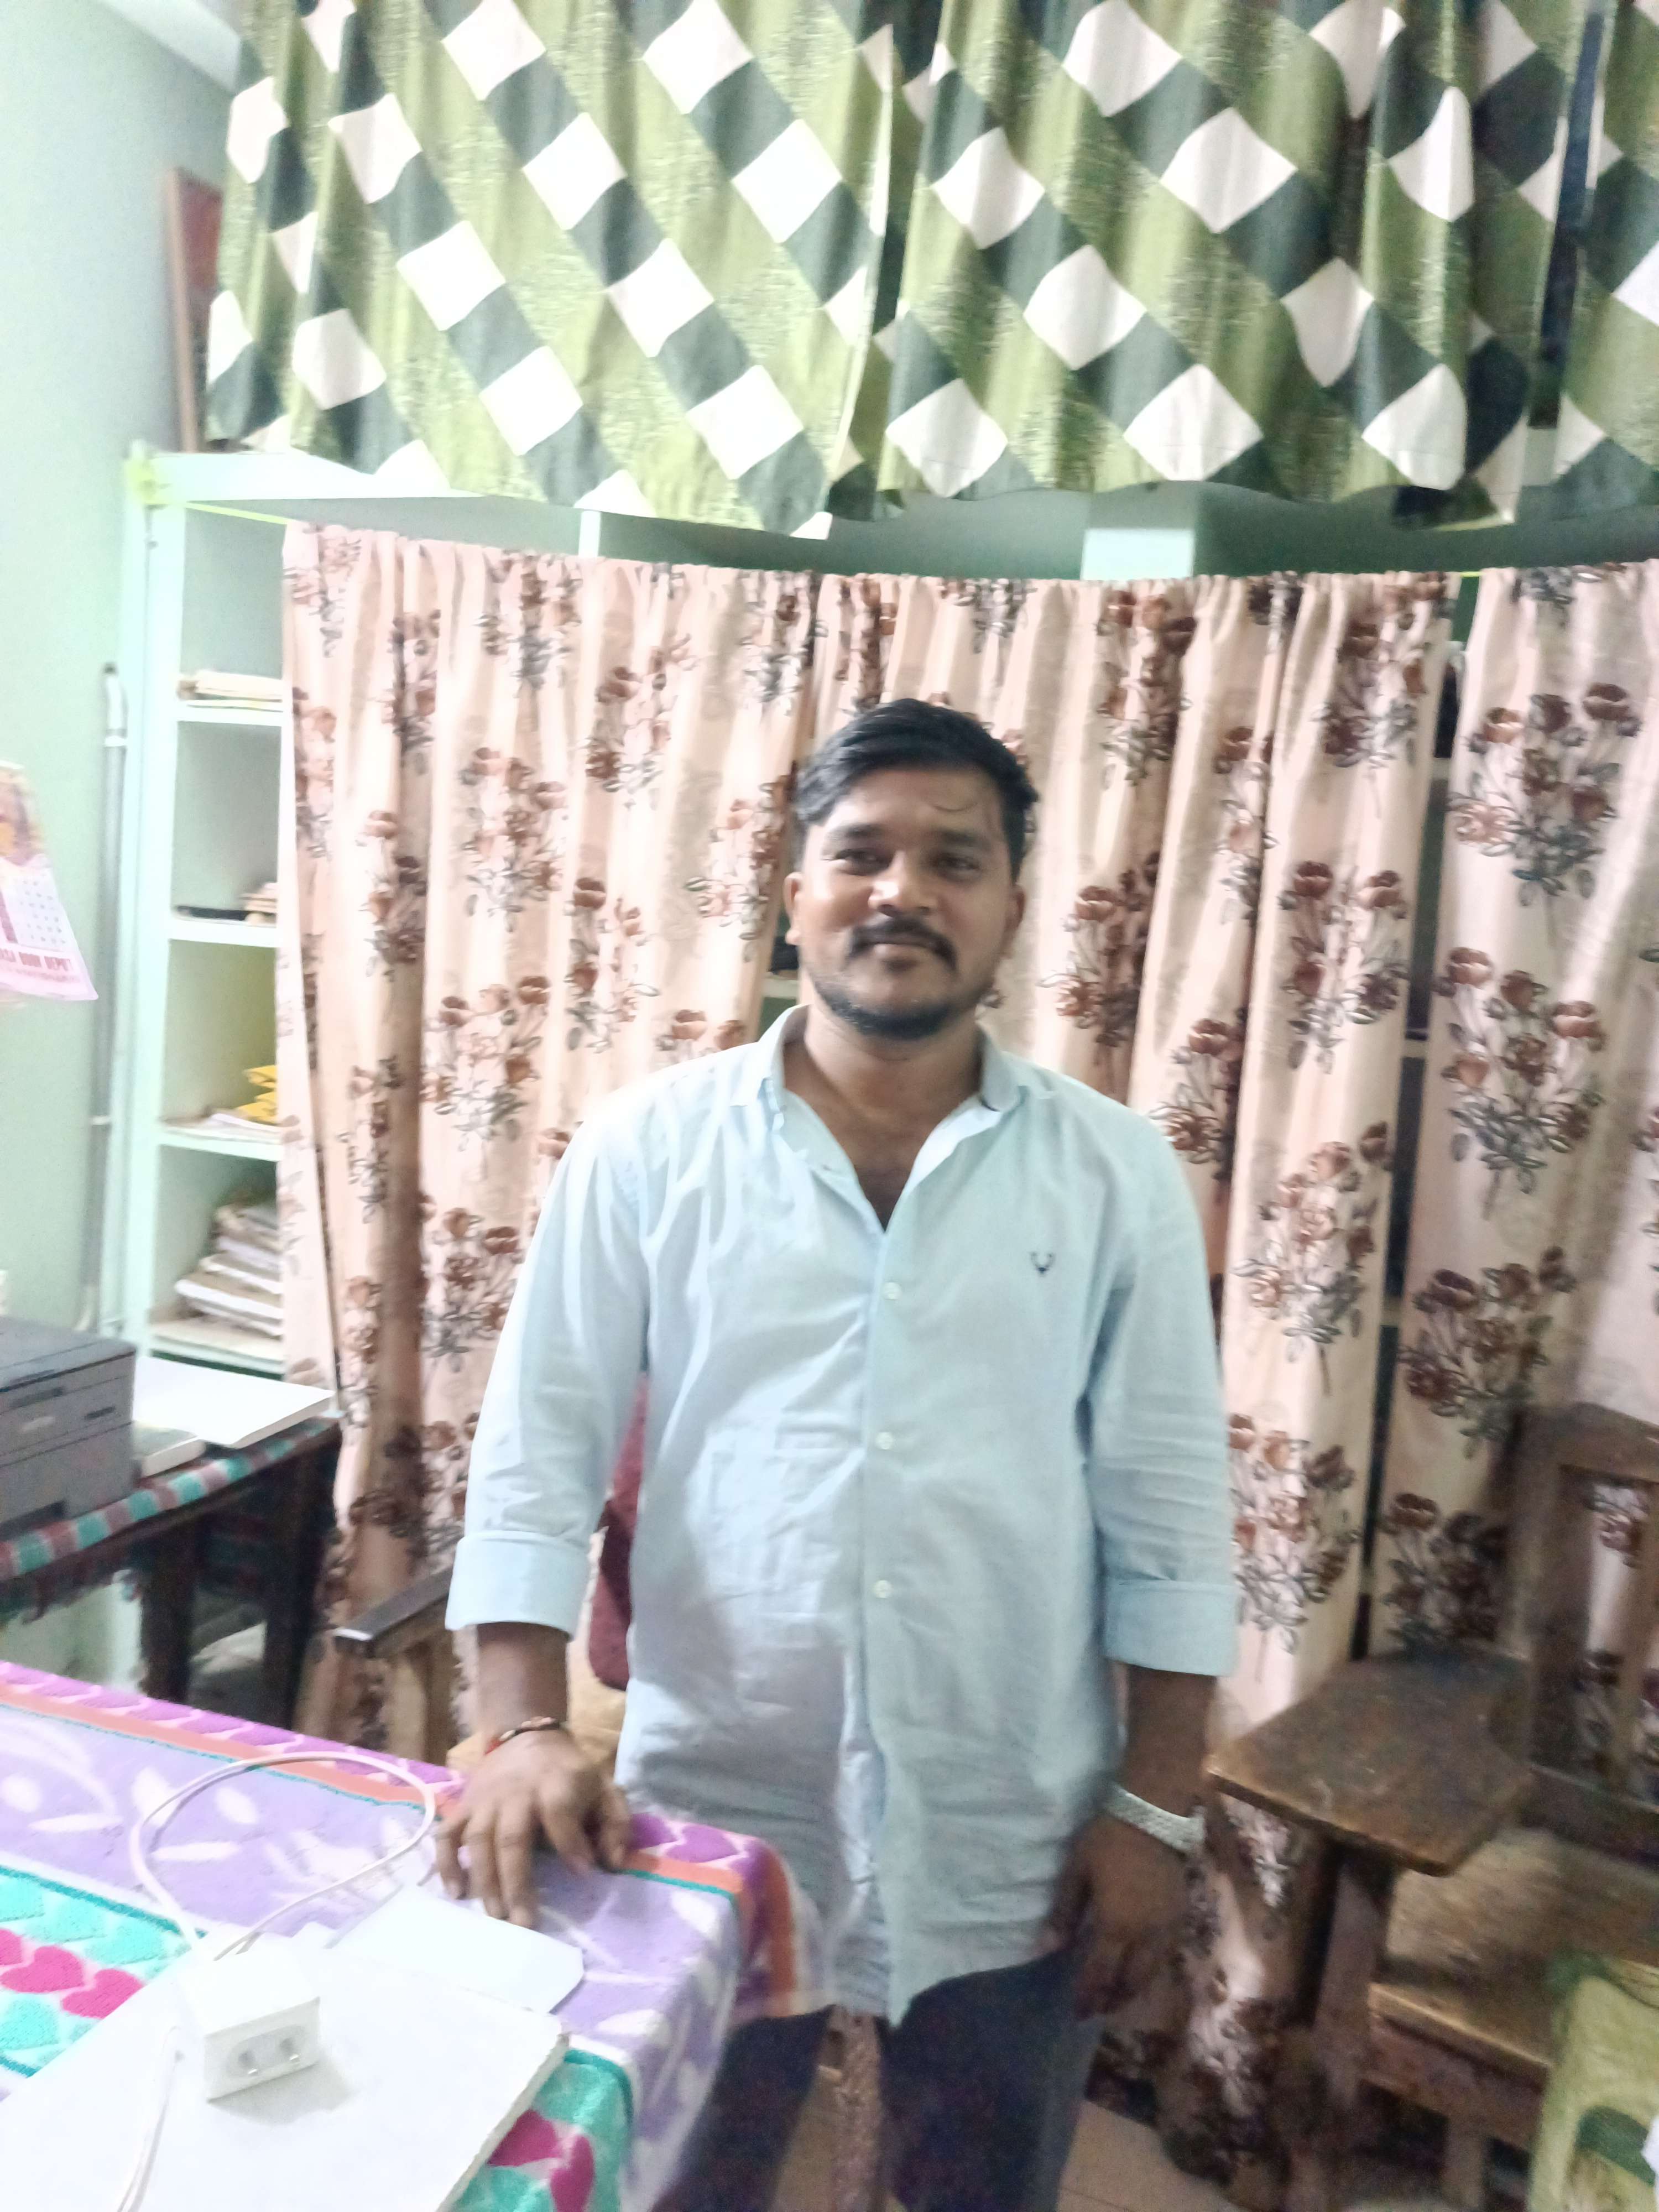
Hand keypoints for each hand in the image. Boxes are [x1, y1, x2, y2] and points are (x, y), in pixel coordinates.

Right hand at [435, 1731, 630, 1925]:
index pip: (559, 1812)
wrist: (527, 1737)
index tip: (583, 1874)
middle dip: (516, 1882)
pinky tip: (455, 1892)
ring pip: (479, 1840)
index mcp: (555, 1784)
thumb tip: (614, 1864)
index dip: (571, 1843)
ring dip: (485, 1880)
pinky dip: (447, 1863)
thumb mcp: (604, 1788)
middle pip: (512, 1837)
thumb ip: (616, 1824)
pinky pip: (447, 1835)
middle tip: (523, 1923)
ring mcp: (485, 1801)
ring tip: (495, 1916)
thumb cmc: (569, 1773)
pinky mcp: (464, 1806)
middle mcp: (515, 1793)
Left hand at [1043, 1811, 1188, 2016]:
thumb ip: (1064, 1912)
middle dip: (1113, 2001)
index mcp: (1115, 1924)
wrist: (1152, 1814)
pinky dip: (1152, 1969)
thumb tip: (1047, 1948)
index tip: (1077, 2014)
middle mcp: (1144, 1934)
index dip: (1087, 1997)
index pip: (1099, 1974)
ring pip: (1152, 1972)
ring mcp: (1166, 1926)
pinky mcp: (1181, 1915)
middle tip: (1098, 2011)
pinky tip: (1142, 1967)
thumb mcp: (1077, 1871)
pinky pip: (1167, 1954)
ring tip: (1118, 1997)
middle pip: (1130, 1982)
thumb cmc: (1108, 1839)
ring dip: (1134, 1990)